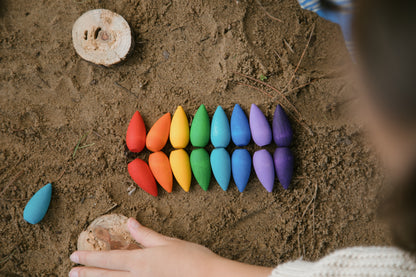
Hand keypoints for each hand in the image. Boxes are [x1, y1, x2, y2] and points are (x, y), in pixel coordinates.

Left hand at [69, 218, 271, 276]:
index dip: (90, 258)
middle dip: (87, 273)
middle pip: (107, 276)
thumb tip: (129, 223)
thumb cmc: (191, 258)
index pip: (109, 259)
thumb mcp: (168, 242)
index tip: (74, 257)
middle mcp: (139, 276)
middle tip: (71, 272)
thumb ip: (146, 235)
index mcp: (141, 261)